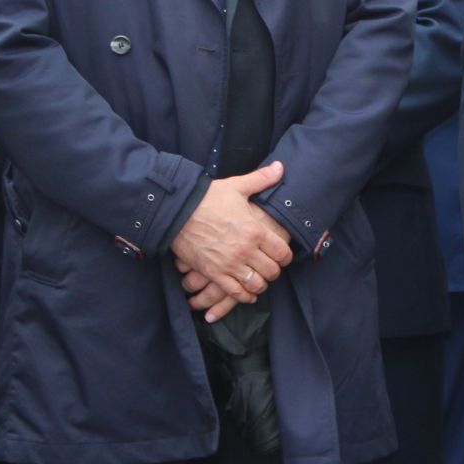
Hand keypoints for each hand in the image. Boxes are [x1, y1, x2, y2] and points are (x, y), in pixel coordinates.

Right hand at [170, 161, 292, 319]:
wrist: (177, 211)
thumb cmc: (208, 198)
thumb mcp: (237, 186)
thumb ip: (262, 179)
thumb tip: (280, 167)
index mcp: (255, 230)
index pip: (282, 252)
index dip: (286, 256)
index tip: (282, 256)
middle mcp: (245, 250)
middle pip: (271, 271)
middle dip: (274, 271)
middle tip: (270, 267)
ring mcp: (229, 264)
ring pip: (255, 284)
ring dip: (259, 284)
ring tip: (259, 280)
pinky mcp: (213, 273)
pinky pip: (234, 292)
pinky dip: (243, 296)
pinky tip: (246, 293)